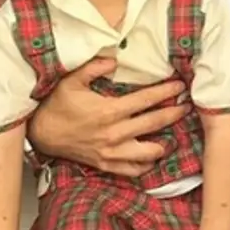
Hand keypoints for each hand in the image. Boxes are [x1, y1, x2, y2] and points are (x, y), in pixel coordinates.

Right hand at [29, 57, 189, 175]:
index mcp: (109, 111)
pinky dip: (146, 164)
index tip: (180, 86)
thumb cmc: (57, 105)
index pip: (146, 100)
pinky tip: (152, 155)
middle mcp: (114, 133)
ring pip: (149, 151)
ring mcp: (112, 152)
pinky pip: (133, 170)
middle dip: (174, 113)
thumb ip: (94, 67)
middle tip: (188, 106)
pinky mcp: (106, 165)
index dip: (166, 92)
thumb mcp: (71, 80)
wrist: (41, 134)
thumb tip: (114, 59)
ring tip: (174, 132)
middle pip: (155, 123)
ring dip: (164, 142)